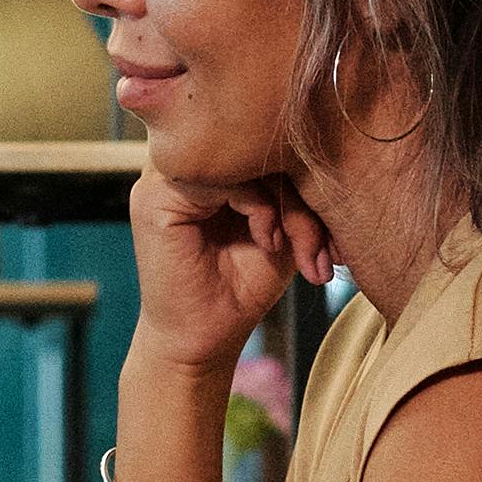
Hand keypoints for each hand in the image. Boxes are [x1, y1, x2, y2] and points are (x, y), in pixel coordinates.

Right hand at [124, 163, 322, 377]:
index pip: (260, 140)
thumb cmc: (240, 288)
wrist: (202, 341)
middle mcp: (180, 163)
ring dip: (281, 201)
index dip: (302, 172)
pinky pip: (220, 177)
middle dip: (299, 190)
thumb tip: (325, 152)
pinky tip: (267, 240)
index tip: (327, 227)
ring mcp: (162, 178)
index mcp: (205, 164)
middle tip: (318, 243)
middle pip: (253, 145)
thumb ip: (292, 189)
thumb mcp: (283, 230)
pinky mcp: (155, 199)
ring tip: (287, 244)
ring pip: (240, 159)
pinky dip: (258, 207)